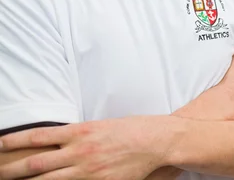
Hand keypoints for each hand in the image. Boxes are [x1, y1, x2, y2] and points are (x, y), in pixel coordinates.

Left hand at [0, 116, 167, 179]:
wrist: (157, 140)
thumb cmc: (132, 129)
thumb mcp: (101, 125)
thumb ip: (78, 135)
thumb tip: (55, 142)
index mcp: (80, 131)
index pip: (37, 137)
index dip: (13, 141)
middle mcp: (80, 151)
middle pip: (35, 163)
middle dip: (10, 170)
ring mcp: (89, 170)